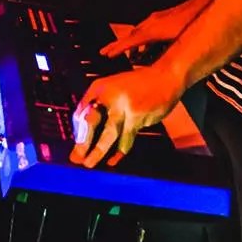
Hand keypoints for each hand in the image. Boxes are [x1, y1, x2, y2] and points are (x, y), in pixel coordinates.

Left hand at [68, 63, 183, 168]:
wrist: (166, 78)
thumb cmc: (135, 83)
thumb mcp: (109, 85)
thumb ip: (92, 101)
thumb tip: (78, 125)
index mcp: (102, 89)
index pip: (84, 113)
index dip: (79, 133)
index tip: (75, 148)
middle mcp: (114, 99)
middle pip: (96, 124)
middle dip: (87, 145)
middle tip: (80, 160)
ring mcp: (130, 110)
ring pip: (115, 136)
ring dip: (103, 152)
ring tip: (93, 163)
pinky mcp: (143, 119)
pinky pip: (130, 136)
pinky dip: (121, 148)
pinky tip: (114, 158)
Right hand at [101, 5, 195, 62]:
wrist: (199, 4)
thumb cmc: (189, 23)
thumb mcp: (175, 43)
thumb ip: (163, 54)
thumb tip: (157, 66)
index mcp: (150, 32)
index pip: (128, 42)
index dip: (117, 49)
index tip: (106, 55)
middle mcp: (149, 24)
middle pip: (129, 36)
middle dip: (117, 45)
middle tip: (105, 52)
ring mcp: (154, 20)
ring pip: (137, 32)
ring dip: (131, 42)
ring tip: (129, 53)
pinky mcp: (161, 18)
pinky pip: (146, 29)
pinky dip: (142, 38)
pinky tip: (148, 44)